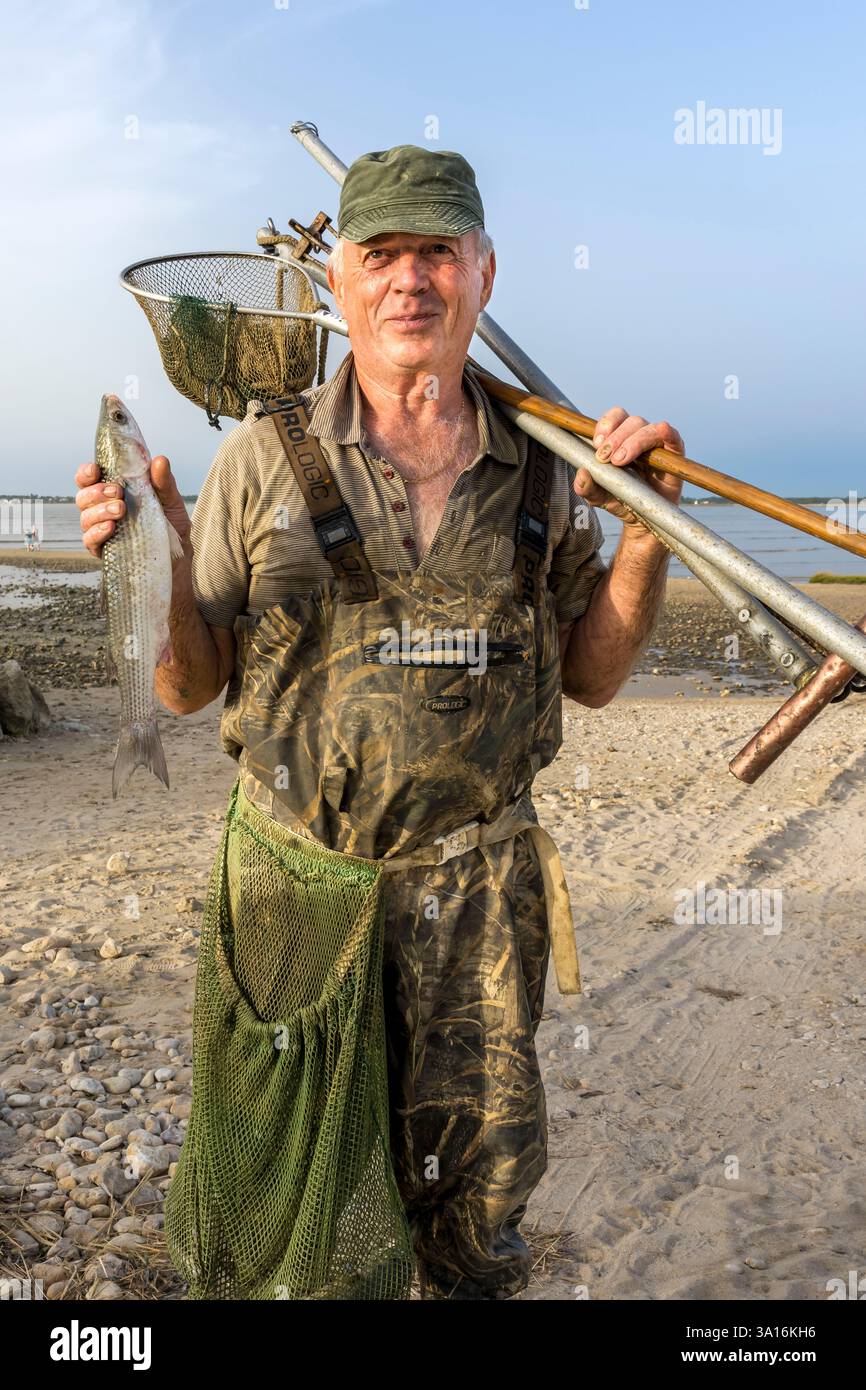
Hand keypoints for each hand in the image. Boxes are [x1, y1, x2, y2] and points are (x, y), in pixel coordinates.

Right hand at [75, 456, 191, 558]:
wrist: (178, 559)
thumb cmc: (172, 526)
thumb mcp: (172, 502)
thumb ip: (164, 483)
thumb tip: (160, 460)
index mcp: (114, 493)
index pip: (89, 479)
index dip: (86, 473)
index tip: (95, 470)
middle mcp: (102, 510)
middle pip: (82, 496)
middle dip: (96, 492)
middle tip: (117, 492)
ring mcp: (101, 530)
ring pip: (85, 517)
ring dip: (99, 511)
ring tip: (120, 510)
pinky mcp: (103, 550)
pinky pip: (90, 541)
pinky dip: (97, 532)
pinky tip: (111, 527)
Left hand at [573, 407, 684, 541]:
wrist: (645, 520)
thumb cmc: (622, 500)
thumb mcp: (599, 497)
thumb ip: (586, 487)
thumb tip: (581, 474)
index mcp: (621, 438)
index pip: (615, 418)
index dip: (606, 425)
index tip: (596, 443)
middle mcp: (640, 437)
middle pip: (631, 421)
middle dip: (616, 437)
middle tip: (605, 456)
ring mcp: (658, 444)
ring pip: (648, 429)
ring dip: (633, 441)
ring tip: (620, 460)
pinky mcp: (674, 454)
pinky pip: (673, 437)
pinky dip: (667, 432)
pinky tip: (662, 432)